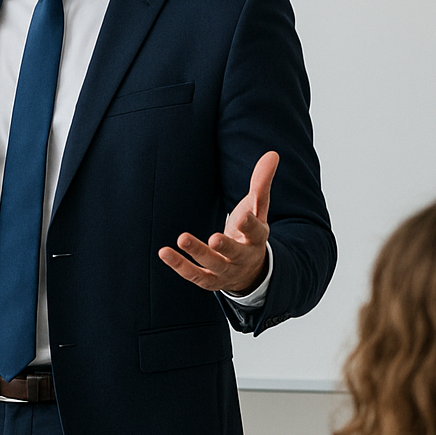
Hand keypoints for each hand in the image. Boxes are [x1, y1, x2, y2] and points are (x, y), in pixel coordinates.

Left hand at [159, 151, 278, 293]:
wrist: (250, 271)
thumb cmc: (250, 233)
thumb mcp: (257, 209)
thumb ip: (261, 183)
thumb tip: (272, 154)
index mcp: (257, 239)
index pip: (257, 233)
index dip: (250, 225)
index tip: (243, 215)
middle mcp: (243, 257)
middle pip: (236, 253)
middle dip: (226, 247)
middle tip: (214, 238)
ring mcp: (226, 271)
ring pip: (213, 266)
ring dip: (197, 254)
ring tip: (181, 238)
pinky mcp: (210, 280)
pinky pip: (194, 275)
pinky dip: (179, 266)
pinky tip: (163, 252)